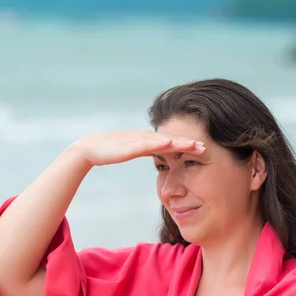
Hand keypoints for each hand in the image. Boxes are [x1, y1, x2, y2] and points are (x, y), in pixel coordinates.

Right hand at [69, 130, 205, 166]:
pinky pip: (146, 145)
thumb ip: (144, 151)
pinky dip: (159, 144)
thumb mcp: (131, 151)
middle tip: (206, 147)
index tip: (203, 149)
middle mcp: (145, 138)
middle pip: (171, 140)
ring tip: (195, 145)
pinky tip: (169, 144)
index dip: (187, 145)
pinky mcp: (129, 146)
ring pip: (163, 141)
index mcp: (147, 141)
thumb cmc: (108, 151)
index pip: (171, 143)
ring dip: (179, 143)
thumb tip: (158, 157)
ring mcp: (137, 140)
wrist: (89, 148)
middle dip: (189, 143)